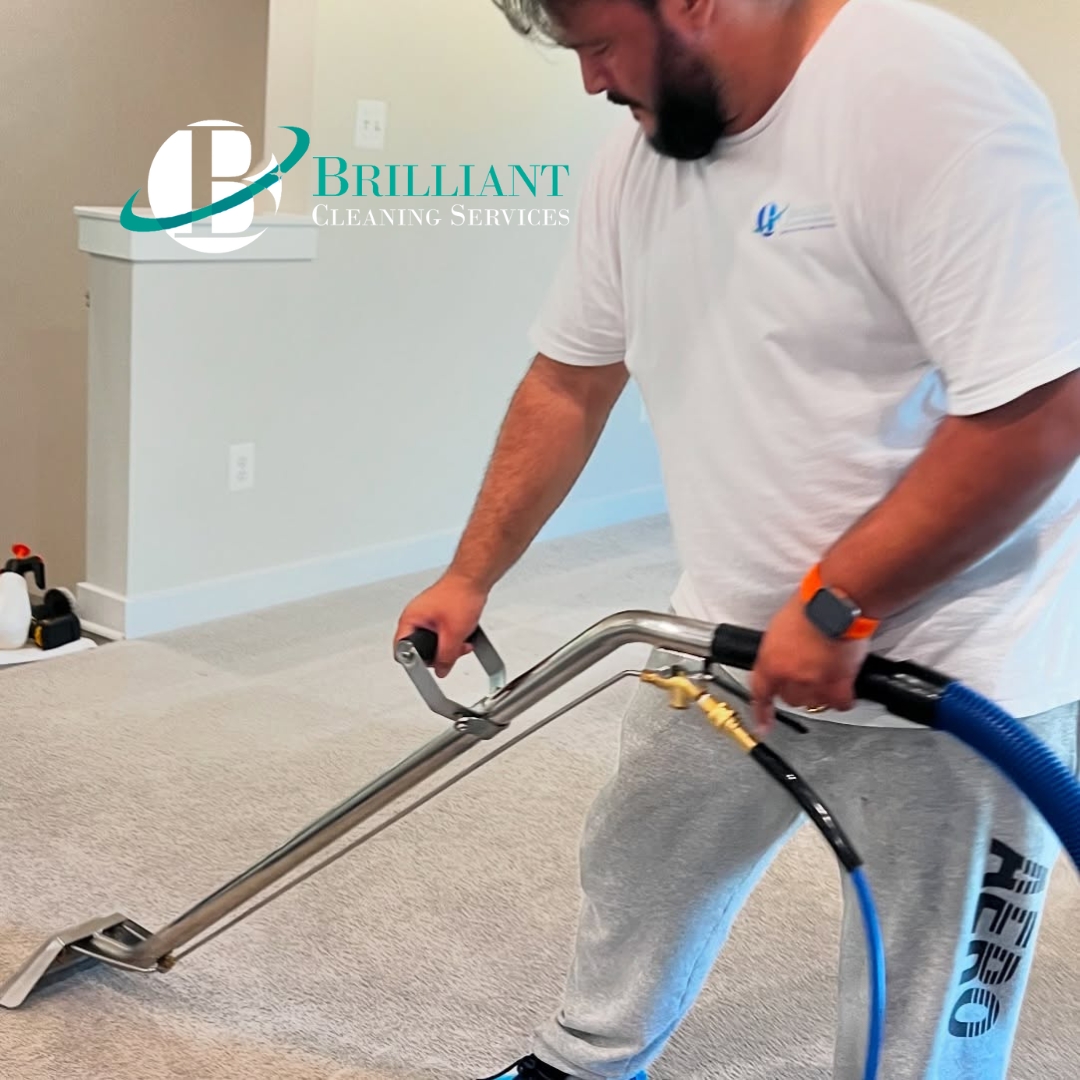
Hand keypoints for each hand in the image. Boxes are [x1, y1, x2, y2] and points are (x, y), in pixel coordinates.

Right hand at [394, 572, 488, 678]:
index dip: (416, 662)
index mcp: (410, 619)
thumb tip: (441, 671)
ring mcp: (427, 613)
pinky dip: (453, 635)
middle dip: (439, 653)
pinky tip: (464, 633)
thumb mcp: (453, 634)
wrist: (474, 577)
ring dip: (450, 645)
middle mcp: (416, 616)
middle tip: (453, 652)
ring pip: (434, 641)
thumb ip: (446, 657)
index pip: (402, 650)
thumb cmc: (460, 594)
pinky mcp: (439, 612)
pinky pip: (442, 632)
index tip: (430, 666)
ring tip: (463, 641)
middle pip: (420, 648)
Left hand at [749, 591, 870, 732]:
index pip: (760, 693)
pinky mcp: (838, 685)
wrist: (834, 604)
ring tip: (827, 671)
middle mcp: (789, 676)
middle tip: (809, 672)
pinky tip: (844, 686)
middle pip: (791, 699)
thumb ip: (779, 649)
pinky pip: (840, 703)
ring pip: (815, 703)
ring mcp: (813, 683)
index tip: (763, 727)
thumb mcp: (780, 627)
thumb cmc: (809, 605)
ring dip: (820, 692)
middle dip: (798, 689)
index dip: (761, 714)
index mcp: (770, 661)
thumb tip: (786, 656)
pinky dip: (842, 697)